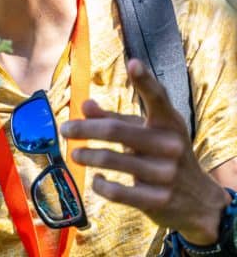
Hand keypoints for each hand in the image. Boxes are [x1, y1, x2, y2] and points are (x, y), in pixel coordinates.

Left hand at [61, 59, 229, 244]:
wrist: (199, 200)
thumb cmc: (165, 154)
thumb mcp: (148, 131)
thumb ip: (115, 118)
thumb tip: (84, 105)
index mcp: (169, 121)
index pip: (157, 97)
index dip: (144, 80)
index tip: (132, 63)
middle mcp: (170, 144)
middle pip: (116, 130)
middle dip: (84, 129)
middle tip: (65, 129)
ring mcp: (165, 173)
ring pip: (111, 159)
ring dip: (86, 156)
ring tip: (74, 154)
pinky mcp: (157, 200)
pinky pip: (117, 191)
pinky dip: (100, 184)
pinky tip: (96, 179)